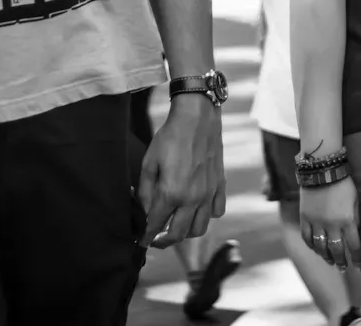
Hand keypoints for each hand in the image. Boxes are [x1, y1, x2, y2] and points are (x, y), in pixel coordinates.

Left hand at [137, 94, 224, 247]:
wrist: (197, 118)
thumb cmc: (170, 137)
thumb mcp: (149, 162)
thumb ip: (145, 191)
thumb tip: (144, 211)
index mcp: (172, 193)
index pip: (156, 225)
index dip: (146, 236)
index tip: (140, 242)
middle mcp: (193, 198)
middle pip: (179, 234)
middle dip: (164, 241)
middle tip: (155, 239)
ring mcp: (209, 194)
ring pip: (200, 229)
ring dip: (186, 232)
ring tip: (176, 225)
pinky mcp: (220, 185)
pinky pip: (217, 212)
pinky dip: (207, 216)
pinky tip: (197, 208)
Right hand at [299, 177, 360, 270]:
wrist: (322, 167)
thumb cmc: (344, 182)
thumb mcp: (356, 200)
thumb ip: (356, 218)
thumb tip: (357, 234)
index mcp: (347, 220)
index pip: (354, 246)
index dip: (356, 258)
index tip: (358, 264)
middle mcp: (331, 224)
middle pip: (336, 250)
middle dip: (341, 261)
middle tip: (343, 267)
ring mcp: (316, 221)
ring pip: (320, 247)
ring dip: (326, 256)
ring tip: (330, 261)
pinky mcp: (305, 217)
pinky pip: (307, 237)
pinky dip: (311, 246)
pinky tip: (316, 249)